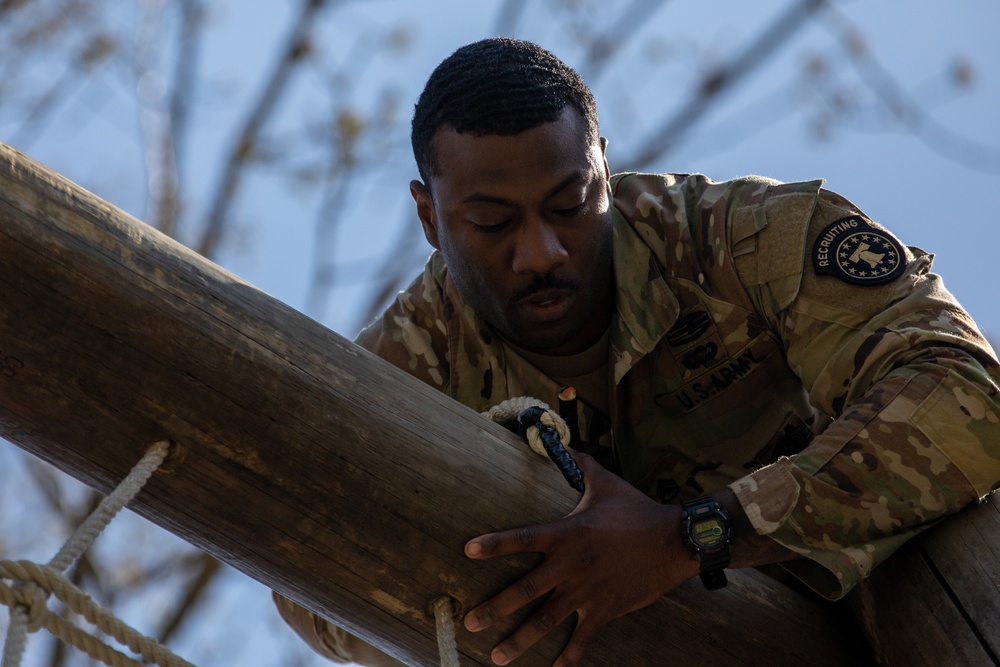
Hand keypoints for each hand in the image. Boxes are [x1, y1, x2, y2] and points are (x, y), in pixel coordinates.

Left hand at [463, 449, 697, 665]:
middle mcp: (571, 565)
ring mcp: (587, 591)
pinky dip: (568, 658)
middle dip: (494, 608)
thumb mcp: (606, 483)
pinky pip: (582, 638)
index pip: (522, 538)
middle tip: (469, 622)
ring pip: (545, 620)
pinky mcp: (605, 610)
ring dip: (519, 641)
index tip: (467, 551)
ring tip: (496, 657)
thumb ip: (580, 464)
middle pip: (524, 591)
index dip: (494, 544)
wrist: (674, 541)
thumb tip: (561, 440)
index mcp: (566, 533)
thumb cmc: (637, 510)